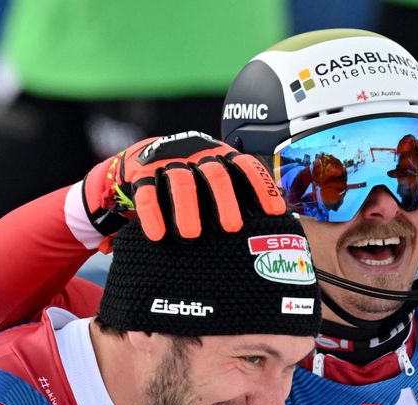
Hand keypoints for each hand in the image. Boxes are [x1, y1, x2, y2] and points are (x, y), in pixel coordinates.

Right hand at [82, 131, 287, 241]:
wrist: (142, 157)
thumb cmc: (192, 179)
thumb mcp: (216, 178)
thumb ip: (240, 193)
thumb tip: (276, 221)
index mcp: (220, 156)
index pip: (246, 167)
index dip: (262, 188)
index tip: (274, 213)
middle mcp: (197, 155)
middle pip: (215, 174)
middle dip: (225, 201)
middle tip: (231, 227)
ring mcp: (169, 163)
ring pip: (181, 183)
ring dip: (187, 209)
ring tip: (191, 236)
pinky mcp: (142, 174)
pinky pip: (147, 194)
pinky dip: (152, 214)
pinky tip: (157, 235)